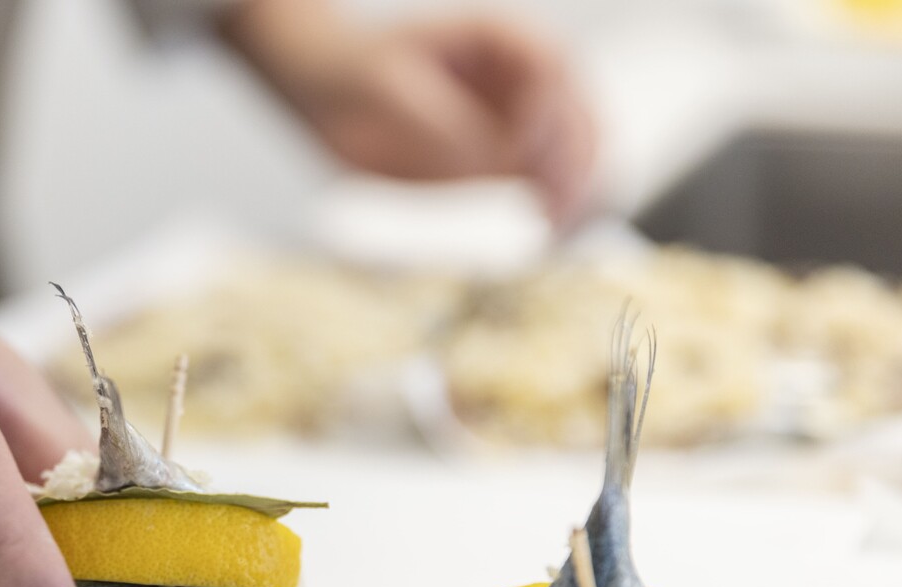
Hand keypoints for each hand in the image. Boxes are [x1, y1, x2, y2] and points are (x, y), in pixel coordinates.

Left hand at [227, 7, 597, 225]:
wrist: (325, 93)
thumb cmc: (350, 77)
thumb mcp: (387, 94)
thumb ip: (443, 126)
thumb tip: (500, 162)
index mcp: (498, 38)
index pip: (549, 72)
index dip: (543, 116)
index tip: (518, 158)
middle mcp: (520, 75)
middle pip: (575, 114)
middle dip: (571, 162)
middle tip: (551, 212)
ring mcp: (518, 116)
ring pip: (575, 150)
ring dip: (576, 189)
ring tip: (558, 231)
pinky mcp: (506, 155)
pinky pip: (548, 179)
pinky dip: (557, 204)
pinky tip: (551, 233)